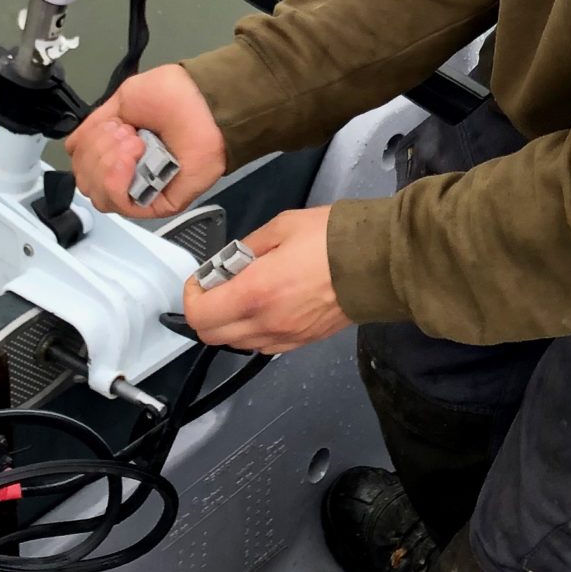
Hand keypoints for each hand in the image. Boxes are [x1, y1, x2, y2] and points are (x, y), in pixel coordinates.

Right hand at [63, 63, 226, 219]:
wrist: (205, 102)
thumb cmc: (176, 96)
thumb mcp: (122, 100)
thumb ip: (92, 126)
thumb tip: (74, 146)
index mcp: (117, 149)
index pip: (81, 165)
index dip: (86, 148)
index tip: (108, 126)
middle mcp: (127, 172)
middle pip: (86, 182)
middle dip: (97, 153)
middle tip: (125, 132)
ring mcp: (141, 189)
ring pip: (99, 196)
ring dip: (107, 165)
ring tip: (133, 142)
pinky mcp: (157, 203)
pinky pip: (122, 205)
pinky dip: (117, 180)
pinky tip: (132, 157)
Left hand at [183, 208, 350, 354]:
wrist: (378, 263)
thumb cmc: (332, 239)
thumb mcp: (282, 226)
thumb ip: (248, 246)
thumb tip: (231, 262)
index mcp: (255, 292)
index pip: (199, 313)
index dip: (191, 295)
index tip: (203, 278)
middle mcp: (265, 322)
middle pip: (211, 335)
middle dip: (206, 310)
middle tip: (219, 285)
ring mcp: (285, 337)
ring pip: (236, 343)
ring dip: (229, 322)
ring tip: (246, 294)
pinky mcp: (303, 342)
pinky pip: (263, 345)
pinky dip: (253, 330)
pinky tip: (267, 307)